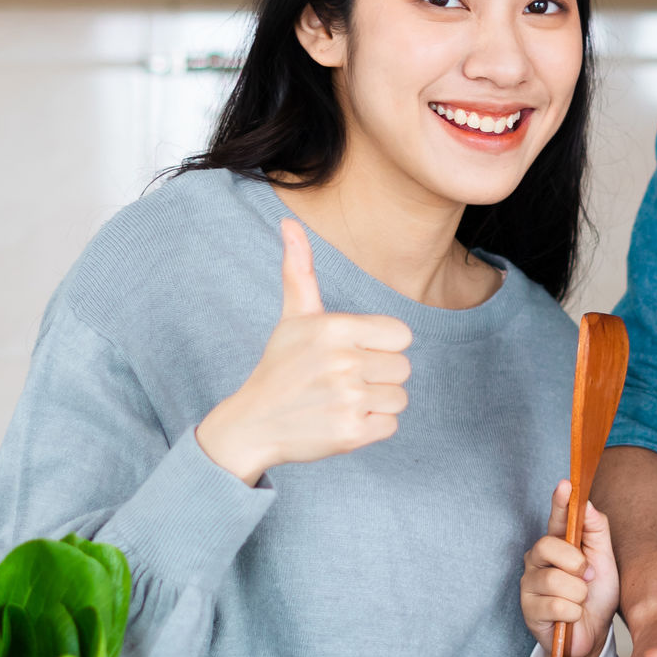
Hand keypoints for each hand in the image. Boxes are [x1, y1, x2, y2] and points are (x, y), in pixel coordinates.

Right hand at [195, 219, 412, 484]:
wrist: (253, 423)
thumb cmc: (281, 366)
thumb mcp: (293, 317)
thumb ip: (300, 270)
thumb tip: (289, 222)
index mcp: (335, 328)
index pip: (401, 335)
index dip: (381, 345)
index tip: (353, 353)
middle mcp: (343, 362)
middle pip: (403, 368)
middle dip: (378, 375)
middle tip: (343, 380)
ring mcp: (348, 399)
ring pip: (399, 398)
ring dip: (376, 402)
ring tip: (341, 400)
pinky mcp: (351, 433)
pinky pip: (390, 426)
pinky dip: (371, 428)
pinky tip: (342, 420)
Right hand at [521, 482, 617, 656]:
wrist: (594, 636)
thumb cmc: (597, 597)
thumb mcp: (605, 562)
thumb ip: (597, 532)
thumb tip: (588, 505)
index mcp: (558, 544)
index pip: (557, 518)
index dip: (560, 501)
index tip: (565, 485)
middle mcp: (538, 559)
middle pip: (549, 545)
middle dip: (575, 562)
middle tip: (586, 576)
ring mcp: (530, 583)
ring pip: (555, 579)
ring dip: (578, 594)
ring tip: (580, 601)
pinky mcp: (528, 609)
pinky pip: (556, 605)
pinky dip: (573, 612)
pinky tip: (572, 616)